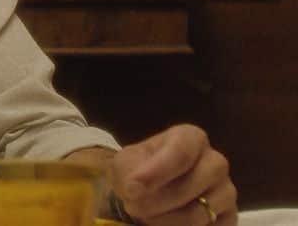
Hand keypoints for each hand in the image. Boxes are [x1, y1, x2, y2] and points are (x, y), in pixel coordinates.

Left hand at [109, 124, 236, 225]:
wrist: (147, 193)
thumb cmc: (137, 171)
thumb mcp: (125, 164)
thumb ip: (129, 172)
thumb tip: (135, 189)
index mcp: (191, 138)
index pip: (181, 152)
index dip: (156, 172)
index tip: (132, 188)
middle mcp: (215, 162)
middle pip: (192, 184)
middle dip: (158, 200)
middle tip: (133, 206)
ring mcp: (227, 191)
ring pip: (200, 213)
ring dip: (166, 219)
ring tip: (145, 215)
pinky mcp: (229, 217)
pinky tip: (167, 224)